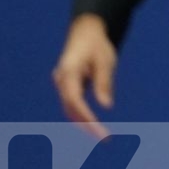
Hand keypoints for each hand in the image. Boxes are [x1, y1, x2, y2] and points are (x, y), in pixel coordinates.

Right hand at [53, 14, 116, 138]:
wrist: (86, 31)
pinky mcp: (67, 86)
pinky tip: (93, 126)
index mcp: (69, 72)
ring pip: (70, 108)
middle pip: (70, 108)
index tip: (98, 129)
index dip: (86, 117)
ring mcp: (62, 83)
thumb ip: (104, 83)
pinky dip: (81, 114)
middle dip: (86, 124)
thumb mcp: (105, 61)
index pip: (75, 100)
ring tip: (101, 135)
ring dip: (83, 122)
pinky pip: (72, 104)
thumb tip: (107, 106)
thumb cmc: (97, 44)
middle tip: (104, 138)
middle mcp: (61, 80)